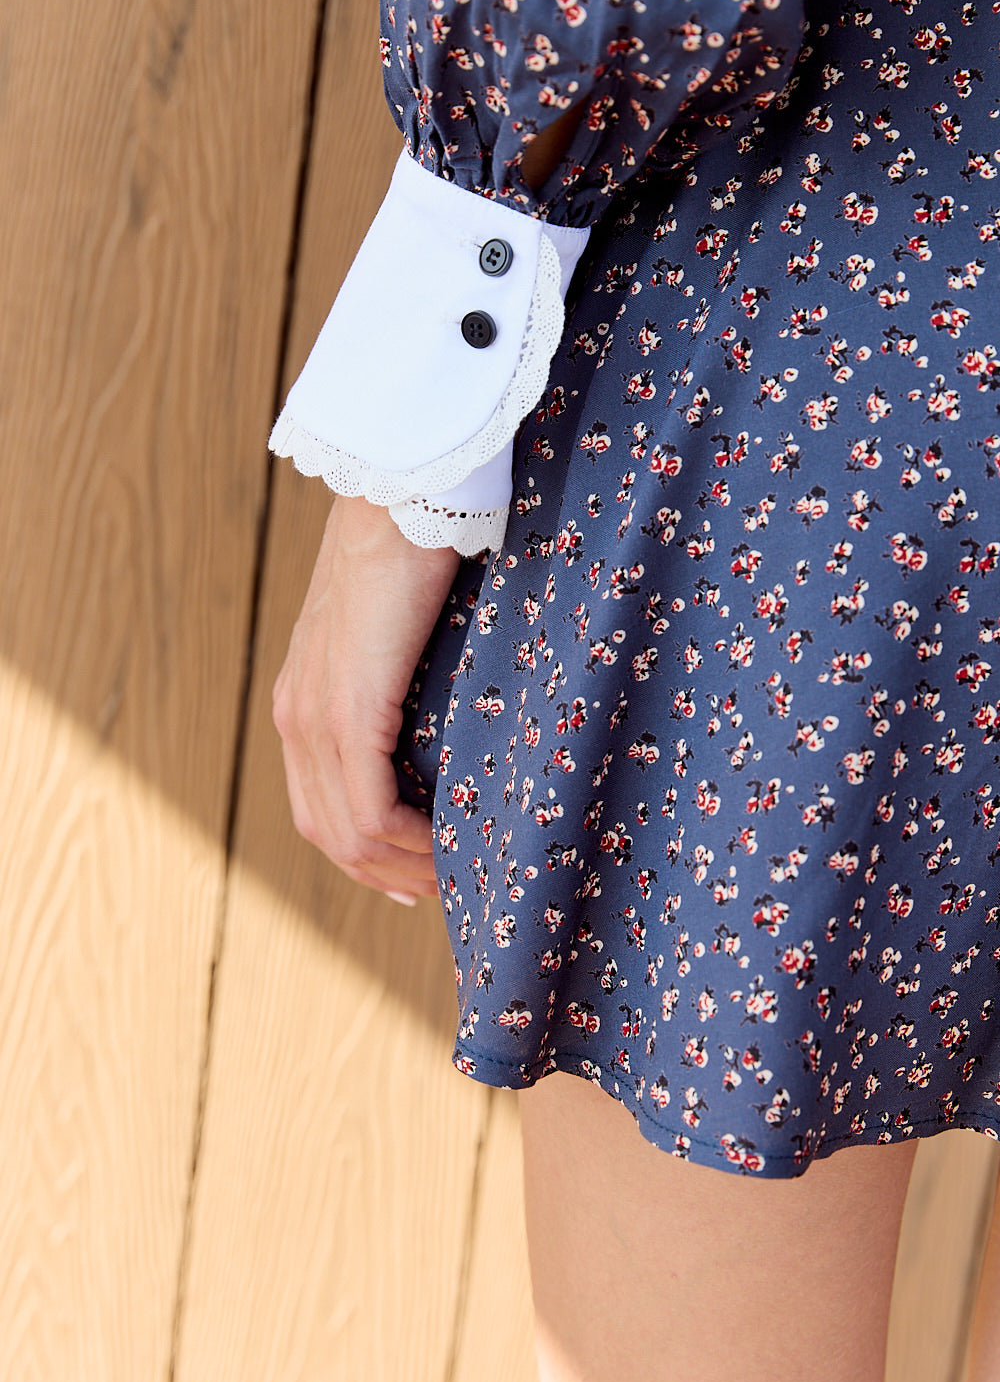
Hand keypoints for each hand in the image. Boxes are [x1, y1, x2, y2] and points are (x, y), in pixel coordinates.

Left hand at [273, 495, 459, 903]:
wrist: (404, 492)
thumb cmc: (420, 551)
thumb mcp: (402, 636)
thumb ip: (404, 685)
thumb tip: (446, 726)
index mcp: (304, 700)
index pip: (320, 805)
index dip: (366, 856)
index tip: (416, 877)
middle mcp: (296, 716)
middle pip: (327, 833)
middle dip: (386, 873)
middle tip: (443, 890)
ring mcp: (314, 716)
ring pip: (345, 834)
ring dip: (401, 868)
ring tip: (453, 877)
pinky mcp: (346, 710)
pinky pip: (366, 810)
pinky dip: (406, 843)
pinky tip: (444, 846)